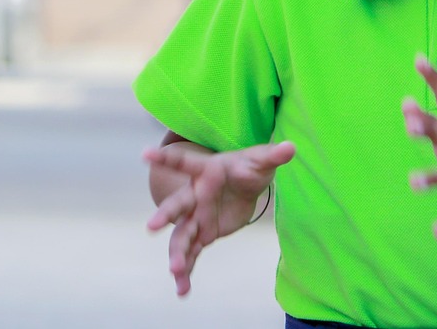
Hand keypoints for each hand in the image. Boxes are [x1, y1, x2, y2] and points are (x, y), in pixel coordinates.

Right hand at [143, 140, 294, 295]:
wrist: (245, 185)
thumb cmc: (249, 167)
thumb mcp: (261, 160)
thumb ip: (272, 155)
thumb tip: (291, 147)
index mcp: (206, 172)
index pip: (186, 163)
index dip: (166, 158)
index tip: (145, 154)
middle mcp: (196, 195)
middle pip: (178, 205)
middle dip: (165, 215)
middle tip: (151, 226)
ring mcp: (197, 217)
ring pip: (182, 235)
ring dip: (178, 252)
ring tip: (175, 271)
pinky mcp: (203, 234)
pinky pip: (193, 254)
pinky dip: (187, 271)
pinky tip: (182, 289)